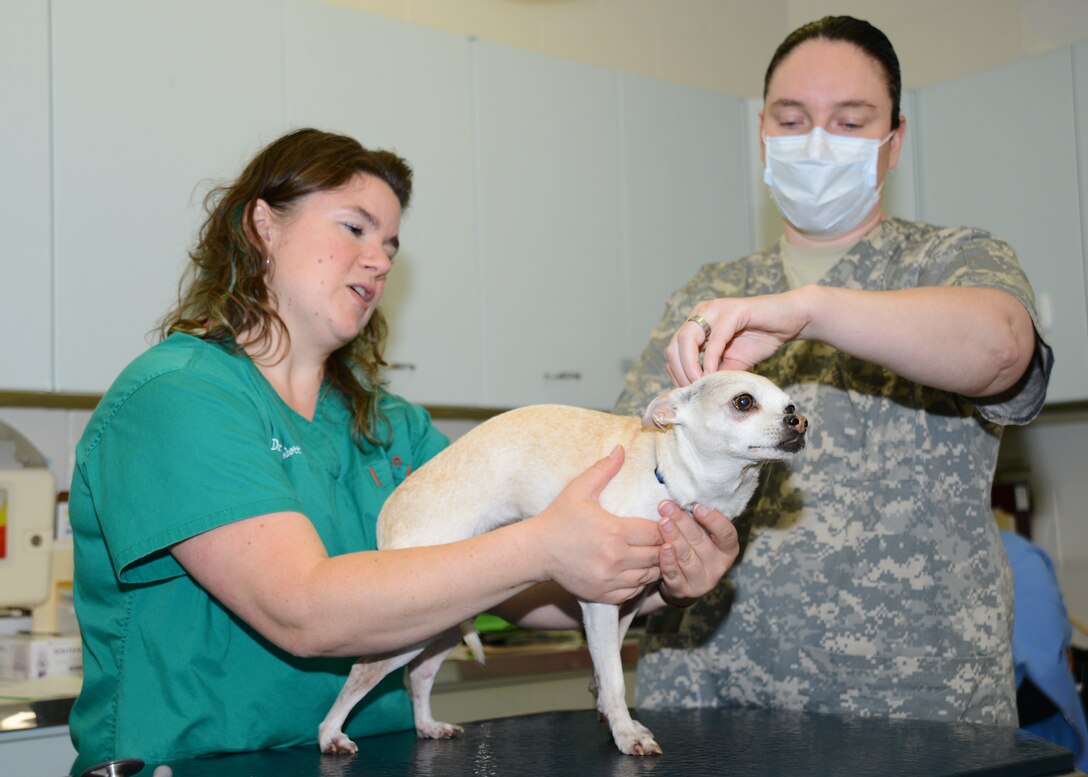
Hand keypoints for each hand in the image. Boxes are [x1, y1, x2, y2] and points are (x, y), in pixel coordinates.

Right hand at [531, 446, 662, 604]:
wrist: (536, 551)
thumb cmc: (559, 517)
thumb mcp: (579, 489)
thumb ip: (603, 469)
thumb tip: (621, 448)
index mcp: (614, 531)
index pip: (656, 532)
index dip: (663, 527)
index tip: (661, 522)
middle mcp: (616, 558)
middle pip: (657, 555)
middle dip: (662, 546)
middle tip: (661, 538)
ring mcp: (610, 579)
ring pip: (649, 575)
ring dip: (654, 564)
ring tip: (652, 553)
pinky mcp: (604, 594)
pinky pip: (635, 591)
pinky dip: (639, 582)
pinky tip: (636, 569)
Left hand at [656, 501, 738, 606]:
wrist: (682, 583)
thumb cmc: (692, 549)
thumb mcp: (701, 535)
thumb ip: (697, 520)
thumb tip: (681, 496)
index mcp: (727, 549)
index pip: (727, 534)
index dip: (713, 520)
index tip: (697, 507)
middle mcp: (719, 566)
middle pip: (701, 542)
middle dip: (683, 522)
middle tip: (668, 507)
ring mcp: (702, 581)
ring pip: (687, 557)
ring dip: (674, 538)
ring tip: (663, 522)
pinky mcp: (684, 590)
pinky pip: (675, 574)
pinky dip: (668, 561)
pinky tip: (662, 548)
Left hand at [666, 291, 810, 385]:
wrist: (789, 322)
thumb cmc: (760, 341)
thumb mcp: (731, 364)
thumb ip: (713, 374)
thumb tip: (696, 395)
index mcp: (696, 325)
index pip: (673, 352)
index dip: (676, 375)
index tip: (688, 394)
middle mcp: (701, 314)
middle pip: (674, 346)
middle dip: (680, 373)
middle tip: (693, 392)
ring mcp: (715, 309)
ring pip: (688, 338)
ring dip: (691, 366)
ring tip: (701, 383)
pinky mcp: (734, 310)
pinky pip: (716, 337)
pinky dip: (711, 358)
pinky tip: (714, 373)